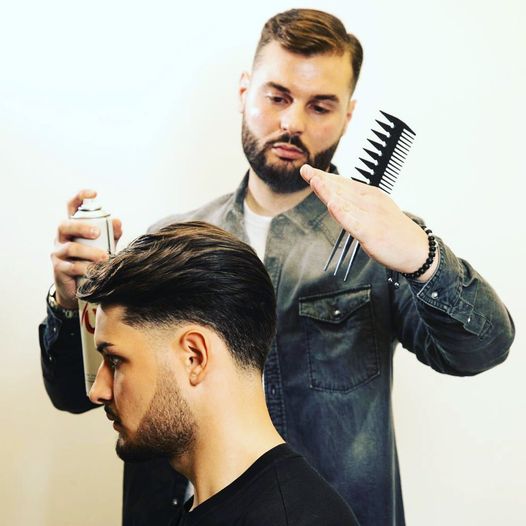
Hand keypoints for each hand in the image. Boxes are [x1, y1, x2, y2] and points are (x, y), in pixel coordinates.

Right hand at [51, 189, 122, 307]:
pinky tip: (96, 271)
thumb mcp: (103, 245)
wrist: (77, 287)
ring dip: (89, 252)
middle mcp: (61, 237)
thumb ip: (111, 234)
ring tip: (105, 258)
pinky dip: (86, 268)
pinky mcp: (59, 269)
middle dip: (82, 227)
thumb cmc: (91, 261)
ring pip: (71, 248)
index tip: (94, 193)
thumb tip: (118, 222)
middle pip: (66, 225)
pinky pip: (71, 266)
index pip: (71, 207)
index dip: (80, 197)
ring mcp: (58, 253)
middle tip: (97, 233)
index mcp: (72, 227)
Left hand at [300, 164, 437, 280]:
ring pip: (344, 201)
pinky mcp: (371, 232)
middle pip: (341, 189)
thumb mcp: (374, 212)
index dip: (326, 177)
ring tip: (314, 180)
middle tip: (305, 171)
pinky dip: (342, 213)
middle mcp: (370, 202)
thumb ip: (353, 206)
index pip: (344, 184)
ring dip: (328, 190)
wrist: (417, 249)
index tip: (310, 172)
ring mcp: (370, 216)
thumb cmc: (393, 232)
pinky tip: (331, 205)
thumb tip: (333, 201)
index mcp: (371, 195)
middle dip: (322, 180)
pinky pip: (353, 222)